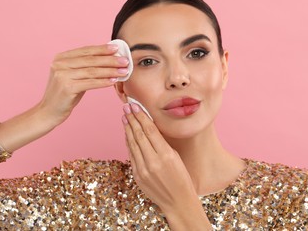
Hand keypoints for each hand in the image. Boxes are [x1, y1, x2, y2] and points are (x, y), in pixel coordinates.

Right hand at [37, 44, 128, 126]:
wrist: (48, 112)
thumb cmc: (64, 95)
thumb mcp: (73, 77)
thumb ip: (85, 67)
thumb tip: (109, 60)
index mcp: (61, 58)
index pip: (86, 51)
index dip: (102, 49)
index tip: (117, 49)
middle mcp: (60, 64)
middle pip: (91, 60)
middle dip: (110, 60)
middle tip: (125, 60)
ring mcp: (62, 75)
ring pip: (92, 71)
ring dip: (110, 70)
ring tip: (124, 71)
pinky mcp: (67, 87)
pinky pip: (90, 83)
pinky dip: (103, 82)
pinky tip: (114, 81)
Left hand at [122, 103, 210, 229]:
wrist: (178, 202)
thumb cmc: (182, 178)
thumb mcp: (176, 157)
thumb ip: (161, 143)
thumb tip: (148, 128)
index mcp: (166, 155)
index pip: (150, 130)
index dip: (141, 116)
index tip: (135, 106)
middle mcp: (153, 161)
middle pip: (139, 135)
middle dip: (132, 119)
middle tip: (126, 107)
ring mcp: (143, 170)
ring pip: (132, 144)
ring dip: (128, 129)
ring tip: (125, 117)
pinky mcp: (137, 176)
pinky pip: (131, 155)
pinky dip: (129, 143)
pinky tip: (127, 134)